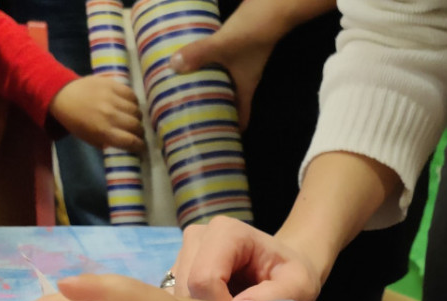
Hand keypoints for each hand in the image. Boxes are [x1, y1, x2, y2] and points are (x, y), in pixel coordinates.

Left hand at [49, 75, 144, 153]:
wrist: (62, 95)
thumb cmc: (76, 121)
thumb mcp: (90, 139)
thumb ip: (109, 143)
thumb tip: (128, 147)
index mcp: (103, 131)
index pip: (131, 141)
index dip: (140, 146)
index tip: (141, 146)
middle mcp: (110, 115)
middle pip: (136, 126)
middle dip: (139, 132)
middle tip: (136, 132)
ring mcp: (111, 98)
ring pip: (136, 110)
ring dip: (137, 117)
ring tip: (132, 118)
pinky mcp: (112, 84)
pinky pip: (132, 95)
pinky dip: (133, 102)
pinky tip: (129, 105)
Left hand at [168, 0, 335, 128]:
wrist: (273, 5)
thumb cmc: (254, 31)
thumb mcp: (224, 45)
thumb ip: (200, 54)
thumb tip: (173, 66)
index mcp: (245, 87)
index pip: (242, 118)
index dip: (230, 132)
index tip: (212, 140)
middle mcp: (244, 79)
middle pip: (229, 103)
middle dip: (212, 112)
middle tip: (190, 119)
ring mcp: (240, 63)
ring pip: (222, 84)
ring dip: (207, 90)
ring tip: (184, 94)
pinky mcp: (235, 48)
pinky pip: (218, 65)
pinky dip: (206, 68)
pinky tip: (190, 64)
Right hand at [171, 215, 323, 300]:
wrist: (282, 267)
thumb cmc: (292, 274)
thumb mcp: (299, 285)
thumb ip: (277, 295)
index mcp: (226, 232)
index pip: (204, 278)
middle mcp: (198, 236)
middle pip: (187, 289)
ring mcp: (183, 252)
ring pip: (178, 299)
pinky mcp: (177, 271)